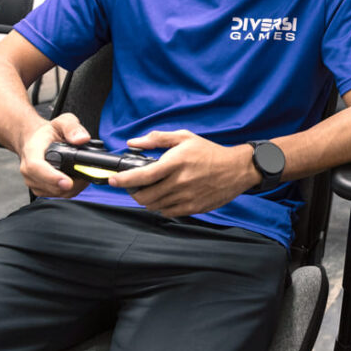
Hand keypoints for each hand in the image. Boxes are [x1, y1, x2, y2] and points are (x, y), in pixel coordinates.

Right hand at [19, 113, 92, 197]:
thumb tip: (82, 139)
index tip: (68, 182)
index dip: (52, 177)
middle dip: (70, 184)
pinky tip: (78, 180)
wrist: (37, 140)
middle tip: (86, 176)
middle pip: (47, 185)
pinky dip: (70, 190)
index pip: (36, 167)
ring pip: (54, 192)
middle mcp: (29, 169)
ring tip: (83, 175)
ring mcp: (33, 181)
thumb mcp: (63, 121)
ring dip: (72, 188)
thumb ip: (72, 127)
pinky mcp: (40, 188)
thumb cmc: (49, 132)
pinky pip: (56, 195)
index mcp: (32, 152)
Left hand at [109, 130, 257, 216]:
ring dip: (147, 200)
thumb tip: (133, 143)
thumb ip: (158, 138)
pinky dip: (161, 207)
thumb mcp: (185, 137)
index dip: (123, 180)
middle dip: (134, 192)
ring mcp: (186, 197)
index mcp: (175, 163)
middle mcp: (179, 182)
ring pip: (154, 206)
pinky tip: (166, 197)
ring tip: (151, 191)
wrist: (237, 169)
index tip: (113, 180)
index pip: (141, 176)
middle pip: (144, 196)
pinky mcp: (193, 207)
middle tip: (135, 186)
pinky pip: (168, 213)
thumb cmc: (210, 152)